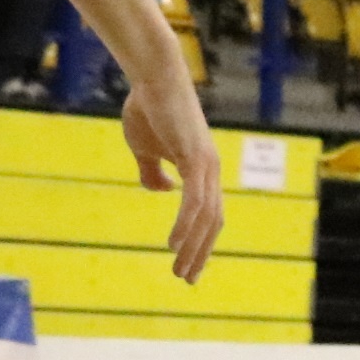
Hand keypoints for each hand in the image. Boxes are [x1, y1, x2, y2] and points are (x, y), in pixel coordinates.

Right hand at [123, 72, 221, 283]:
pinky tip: (174, 244)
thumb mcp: (146, 150)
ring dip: (194, 247)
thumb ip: (153, 173)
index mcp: (202, 171)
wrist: (152, 81)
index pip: (208, 215)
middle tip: (187, 279)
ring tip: (181, 270)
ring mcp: (207, 165)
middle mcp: (211, 171)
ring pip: (207, 217)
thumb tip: (161, 191)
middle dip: (201, 252)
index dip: (200, 241)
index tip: (188, 265)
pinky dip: (186, 224)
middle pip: (213, 222)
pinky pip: (194, 200)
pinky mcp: (196, 159)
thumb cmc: (148, 111)